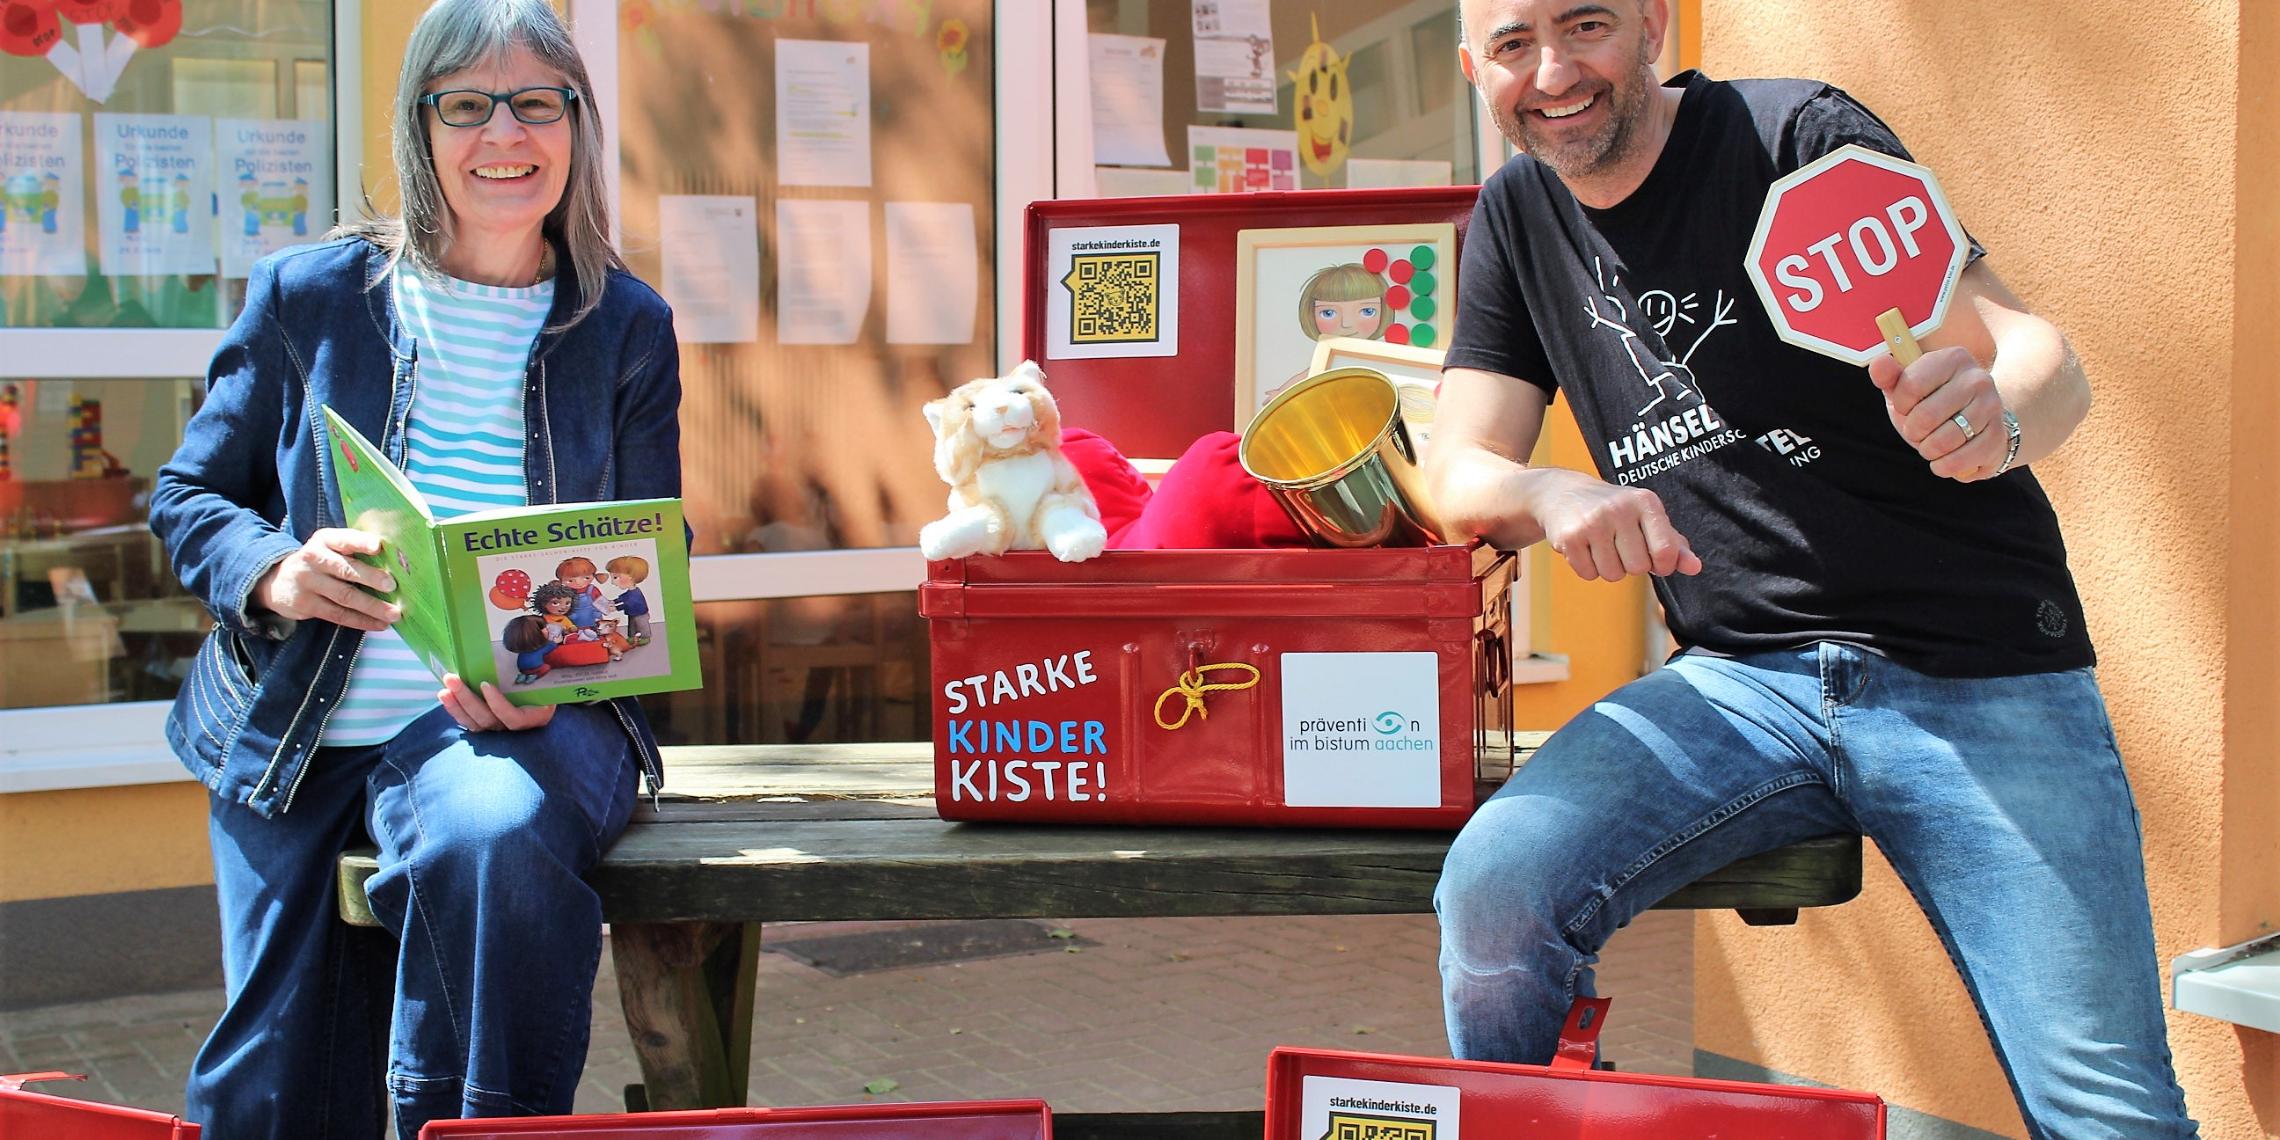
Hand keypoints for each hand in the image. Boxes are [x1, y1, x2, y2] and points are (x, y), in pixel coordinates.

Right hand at [253, 528, 399, 630]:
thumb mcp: (330, 547)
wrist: (277, 581)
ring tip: (394, 613)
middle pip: (345, 569)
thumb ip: (355, 549)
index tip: (378, 546)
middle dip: (370, 577)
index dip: (361, 542)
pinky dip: (361, 621)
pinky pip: (338, 615)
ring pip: (344, 596)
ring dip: (372, 606)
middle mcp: (314, 558)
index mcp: (324, 540)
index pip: (344, 539)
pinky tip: (379, 624)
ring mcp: (308, 582)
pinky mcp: (306, 605)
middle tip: (392, 585)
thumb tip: (396, 560)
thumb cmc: (320, 562)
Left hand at [439, 674, 554, 732]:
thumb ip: (540, 666)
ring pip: (475, 723)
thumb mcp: (549, 677)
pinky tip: (446, 696)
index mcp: (535, 716)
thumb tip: (535, 637)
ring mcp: (500, 728)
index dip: (498, 704)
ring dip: (457, 706)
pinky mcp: (487, 726)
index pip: (513, 718)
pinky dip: (456, 710)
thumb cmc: (548, 683)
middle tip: (452, 679)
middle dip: (467, 700)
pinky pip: (469, 722)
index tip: (485, 684)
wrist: (547, 697)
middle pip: (488, 720)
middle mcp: (516, 728)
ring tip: (444, 690)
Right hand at [1526, 468, 1702, 581]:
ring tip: (1600, 545)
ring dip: (1608, 568)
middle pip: (1638, 568)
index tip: (1654, 558)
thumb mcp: (1647, 519)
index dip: (1662, 565)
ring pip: (1613, 574)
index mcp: (1645, 502)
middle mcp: (1620, 509)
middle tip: (1619, 545)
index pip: (1666, 552)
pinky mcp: (1570, 537)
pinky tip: (1583, 547)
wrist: (1562, 493)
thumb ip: (1674, 544)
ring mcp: (1593, 522)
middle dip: (1630, 565)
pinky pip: (1588, 574)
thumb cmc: (1616, 510)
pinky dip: (1587, 568)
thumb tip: (1696, 568)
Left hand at [1868, 346, 2007, 480]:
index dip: (1902, 405)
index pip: (1910, 385)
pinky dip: (1944, 466)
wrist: (1976, 425)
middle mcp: (1977, 379)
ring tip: (1932, 444)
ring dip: (1928, 450)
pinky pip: (1960, 460)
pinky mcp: (1999, 436)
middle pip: (1925, 416)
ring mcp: (1992, 407)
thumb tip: (1879, 364)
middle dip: (1914, 431)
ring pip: (1943, 441)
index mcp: (1953, 358)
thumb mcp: (1907, 388)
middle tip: (1920, 431)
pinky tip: (1944, 460)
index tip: (1908, 406)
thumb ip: (1889, 376)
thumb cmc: (1933, 404)